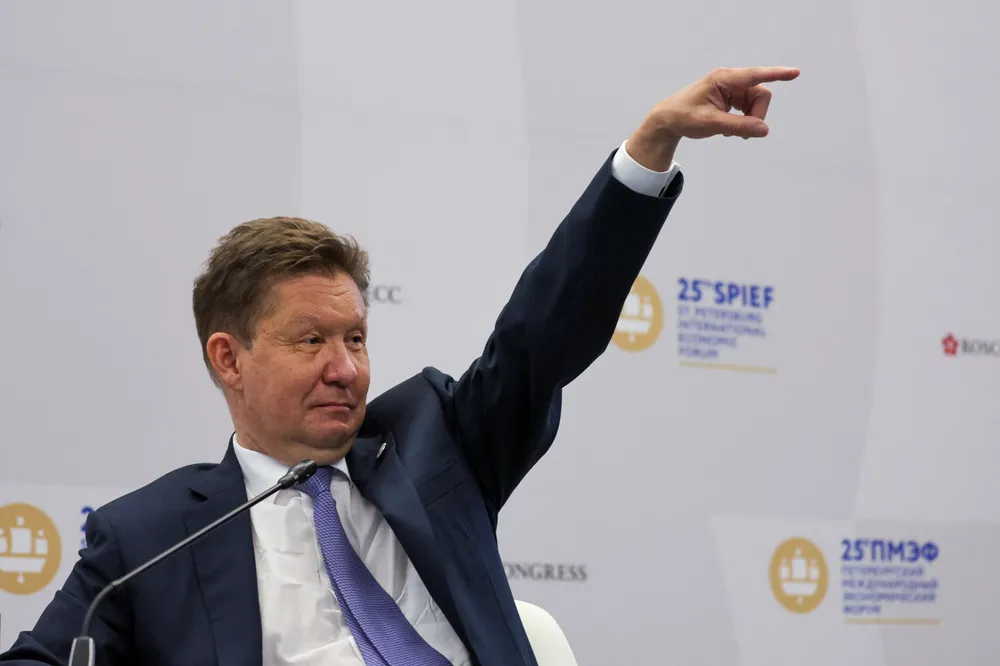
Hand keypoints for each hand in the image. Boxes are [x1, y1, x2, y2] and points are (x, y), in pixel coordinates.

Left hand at [626, 66, 799, 170]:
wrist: (667, 120)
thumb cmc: (684, 117)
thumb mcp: (711, 123)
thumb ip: (738, 126)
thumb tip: (764, 129)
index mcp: (723, 79)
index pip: (755, 75)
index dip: (777, 74)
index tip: (795, 73)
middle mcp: (729, 80)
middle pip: (760, 94)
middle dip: (756, 115)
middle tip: (743, 133)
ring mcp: (731, 89)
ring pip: (756, 104)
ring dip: (749, 120)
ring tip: (731, 132)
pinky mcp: (730, 98)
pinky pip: (748, 109)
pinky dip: (743, 121)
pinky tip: (728, 129)